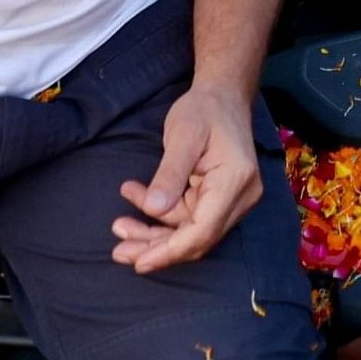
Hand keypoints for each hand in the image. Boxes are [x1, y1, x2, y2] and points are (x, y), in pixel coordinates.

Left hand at [113, 82, 264, 272]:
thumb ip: (169, 174)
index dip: (171, 250)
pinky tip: (136, 203)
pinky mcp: (220, 200)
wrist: (222, 98)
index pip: (203, 229)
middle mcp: (240, 197)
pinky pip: (190, 219)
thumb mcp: (182, 135)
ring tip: (120, 225)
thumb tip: (154, 210)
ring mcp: (233, 201)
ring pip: (190, 232)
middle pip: (196, 238)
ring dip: (154, 232)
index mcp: (235, 181)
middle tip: (120, 251)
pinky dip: (162, 218)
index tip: (140, 262)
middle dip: (157, 247)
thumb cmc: (203, 111)